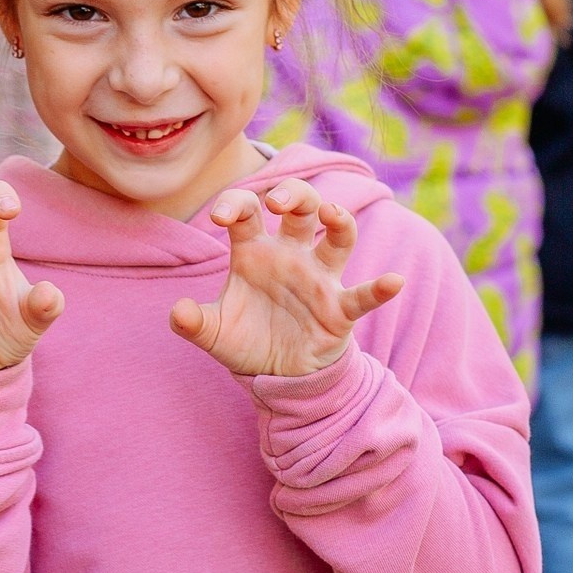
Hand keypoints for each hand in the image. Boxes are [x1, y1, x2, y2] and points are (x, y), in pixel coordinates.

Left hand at [170, 179, 403, 379]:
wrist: (277, 378)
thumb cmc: (247, 341)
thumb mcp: (215, 334)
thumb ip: (193, 323)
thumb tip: (178, 313)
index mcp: (254, 251)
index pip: (247, 211)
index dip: (235, 204)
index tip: (220, 217)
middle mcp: (290, 255)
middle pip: (300, 208)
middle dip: (293, 194)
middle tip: (277, 202)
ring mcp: (319, 278)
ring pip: (337, 237)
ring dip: (339, 221)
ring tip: (332, 214)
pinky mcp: (340, 308)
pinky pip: (363, 295)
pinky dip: (379, 288)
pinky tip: (393, 281)